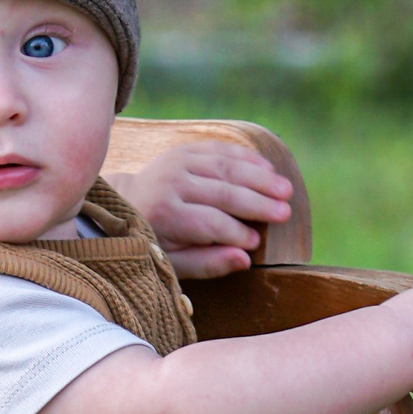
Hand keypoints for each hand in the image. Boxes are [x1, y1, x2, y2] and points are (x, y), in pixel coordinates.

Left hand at [105, 143, 295, 278]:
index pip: (210, 223)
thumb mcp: (174, 262)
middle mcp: (170, 184)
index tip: (257, 243)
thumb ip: (208, 263)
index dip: (237, 233)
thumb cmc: (155, 241)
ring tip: (285, 190)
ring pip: (226, 167)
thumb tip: (246, 259)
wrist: (126, 205)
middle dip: (257, 204)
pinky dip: (246, 157)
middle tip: (285, 213)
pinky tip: (268, 168)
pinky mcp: (184, 150)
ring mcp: (176, 162)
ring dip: (259, 178)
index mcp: (164, 214)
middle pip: (223, 193)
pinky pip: (220, 149)